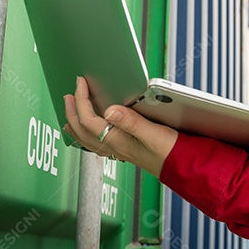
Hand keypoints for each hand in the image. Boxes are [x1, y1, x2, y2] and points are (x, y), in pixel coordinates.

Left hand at [63, 76, 178, 177]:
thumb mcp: (153, 132)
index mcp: (117, 140)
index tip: (81, 82)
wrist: (179, 166)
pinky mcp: (123, 150)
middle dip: (72, 110)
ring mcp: (116, 150)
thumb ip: (131, 121)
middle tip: (69, 93)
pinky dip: (85, 134)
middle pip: (81, 129)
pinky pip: (95, 143)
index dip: (81, 99)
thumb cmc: (169, 150)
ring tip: (70, 111)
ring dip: (74, 123)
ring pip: (85, 138)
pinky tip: (88, 131)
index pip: (89, 119)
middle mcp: (113, 146)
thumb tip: (109, 110)